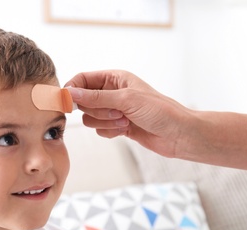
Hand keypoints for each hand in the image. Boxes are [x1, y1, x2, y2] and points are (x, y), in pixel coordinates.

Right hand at [65, 70, 191, 157]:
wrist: (179, 135)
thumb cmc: (160, 111)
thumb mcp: (126, 99)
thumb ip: (96, 97)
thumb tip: (70, 93)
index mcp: (114, 78)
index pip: (83, 79)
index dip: (73, 89)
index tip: (67, 102)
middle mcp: (112, 93)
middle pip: (84, 101)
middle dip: (98, 110)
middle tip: (117, 112)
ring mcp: (113, 110)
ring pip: (90, 118)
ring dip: (106, 122)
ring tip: (125, 121)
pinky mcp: (116, 126)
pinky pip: (99, 130)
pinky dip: (111, 132)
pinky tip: (127, 130)